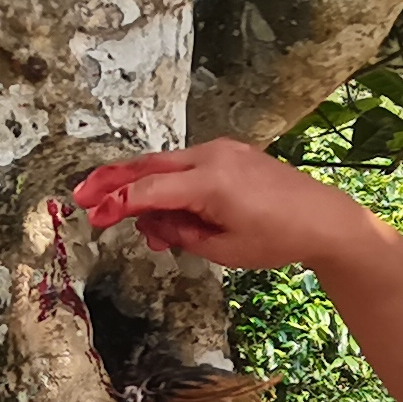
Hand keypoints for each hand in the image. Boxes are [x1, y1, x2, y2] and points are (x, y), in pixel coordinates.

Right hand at [74, 139, 373, 274]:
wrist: (323, 218)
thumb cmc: (278, 238)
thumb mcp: (223, 250)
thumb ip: (181, 233)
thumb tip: (152, 223)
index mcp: (210, 183)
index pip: (148, 191)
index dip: (115, 204)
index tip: (90, 216)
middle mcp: (212, 157)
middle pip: (148, 166)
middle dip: (111, 180)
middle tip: (79, 194)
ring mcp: (221, 151)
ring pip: (166, 166)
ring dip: (145, 190)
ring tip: (146, 229)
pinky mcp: (229, 153)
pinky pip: (187, 167)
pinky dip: (169, 185)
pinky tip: (168, 212)